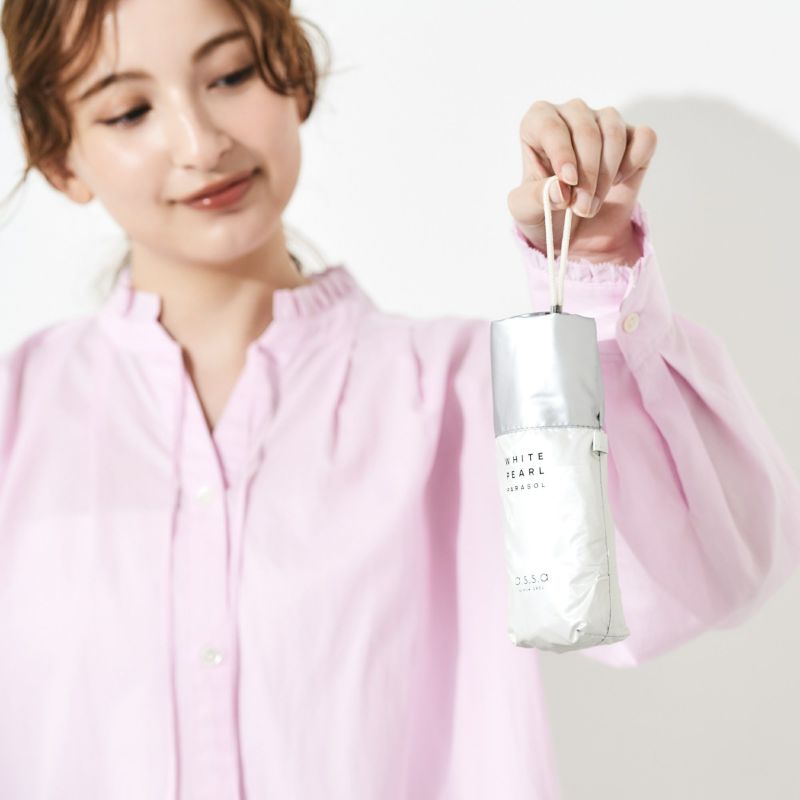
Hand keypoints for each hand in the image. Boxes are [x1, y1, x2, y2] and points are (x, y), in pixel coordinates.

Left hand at [507, 98, 656, 263]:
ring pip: (614, 132)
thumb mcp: (526, 212)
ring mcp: (604, 122)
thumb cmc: (544, 211)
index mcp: (537, 124)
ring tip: (593, 204)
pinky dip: (634, 161)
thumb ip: (534, 199)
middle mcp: (571, 115)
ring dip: (607, 174)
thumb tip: (559, 189)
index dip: (561, 152)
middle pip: (586, 130)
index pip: (549, 124)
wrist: (574, 230)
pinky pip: (644, 137)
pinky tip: (619, 181)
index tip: (568, 181)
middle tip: (581, 208)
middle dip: (587, 175)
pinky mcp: (634, 137)